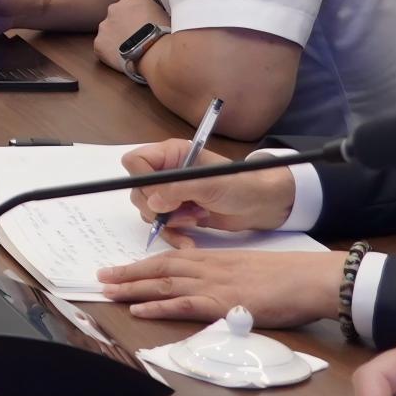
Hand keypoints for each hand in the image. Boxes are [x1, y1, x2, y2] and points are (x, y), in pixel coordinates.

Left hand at [92, 0, 165, 75]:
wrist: (156, 52)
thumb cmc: (166, 34)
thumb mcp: (165, 13)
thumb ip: (154, 11)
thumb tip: (154, 16)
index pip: (133, 4)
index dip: (140, 16)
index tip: (146, 25)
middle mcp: (114, 7)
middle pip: (118, 16)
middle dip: (125, 25)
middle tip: (137, 38)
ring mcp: (104, 26)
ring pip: (109, 31)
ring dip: (117, 38)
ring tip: (131, 50)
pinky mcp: (99, 43)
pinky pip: (103, 48)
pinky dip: (110, 53)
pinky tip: (123, 58)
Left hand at [96, 236, 346, 327]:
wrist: (310, 278)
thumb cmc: (288, 277)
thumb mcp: (250, 271)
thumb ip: (227, 278)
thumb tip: (211, 290)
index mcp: (216, 258)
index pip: (172, 258)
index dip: (144, 263)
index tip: (122, 267)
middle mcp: (209, 267)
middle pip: (160, 268)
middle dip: (129, 273)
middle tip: (101, 277)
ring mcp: (214, 284)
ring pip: (165, 283)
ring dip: (133, 288)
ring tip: (108, 291)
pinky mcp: (223, 303)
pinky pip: (184, 304)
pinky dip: (158, 307)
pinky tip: (139, 310)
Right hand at [116, 140, 300, 234]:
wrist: (260, 206)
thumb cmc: (240, 185)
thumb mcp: (209, 184)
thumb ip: (178, 190)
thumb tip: (152, 202)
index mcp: (172, 155)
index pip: (136, 162)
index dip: (141, 179)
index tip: (159, 196)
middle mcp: (167, 173)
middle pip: (138, 191)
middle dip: (157, 207)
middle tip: (182, 211)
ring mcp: (171, 195)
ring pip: (148, 212)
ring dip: (169, 222)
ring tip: (195, 219)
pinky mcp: (178, 214)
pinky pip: (162, 227)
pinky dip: (173, 236)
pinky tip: (189, 240)